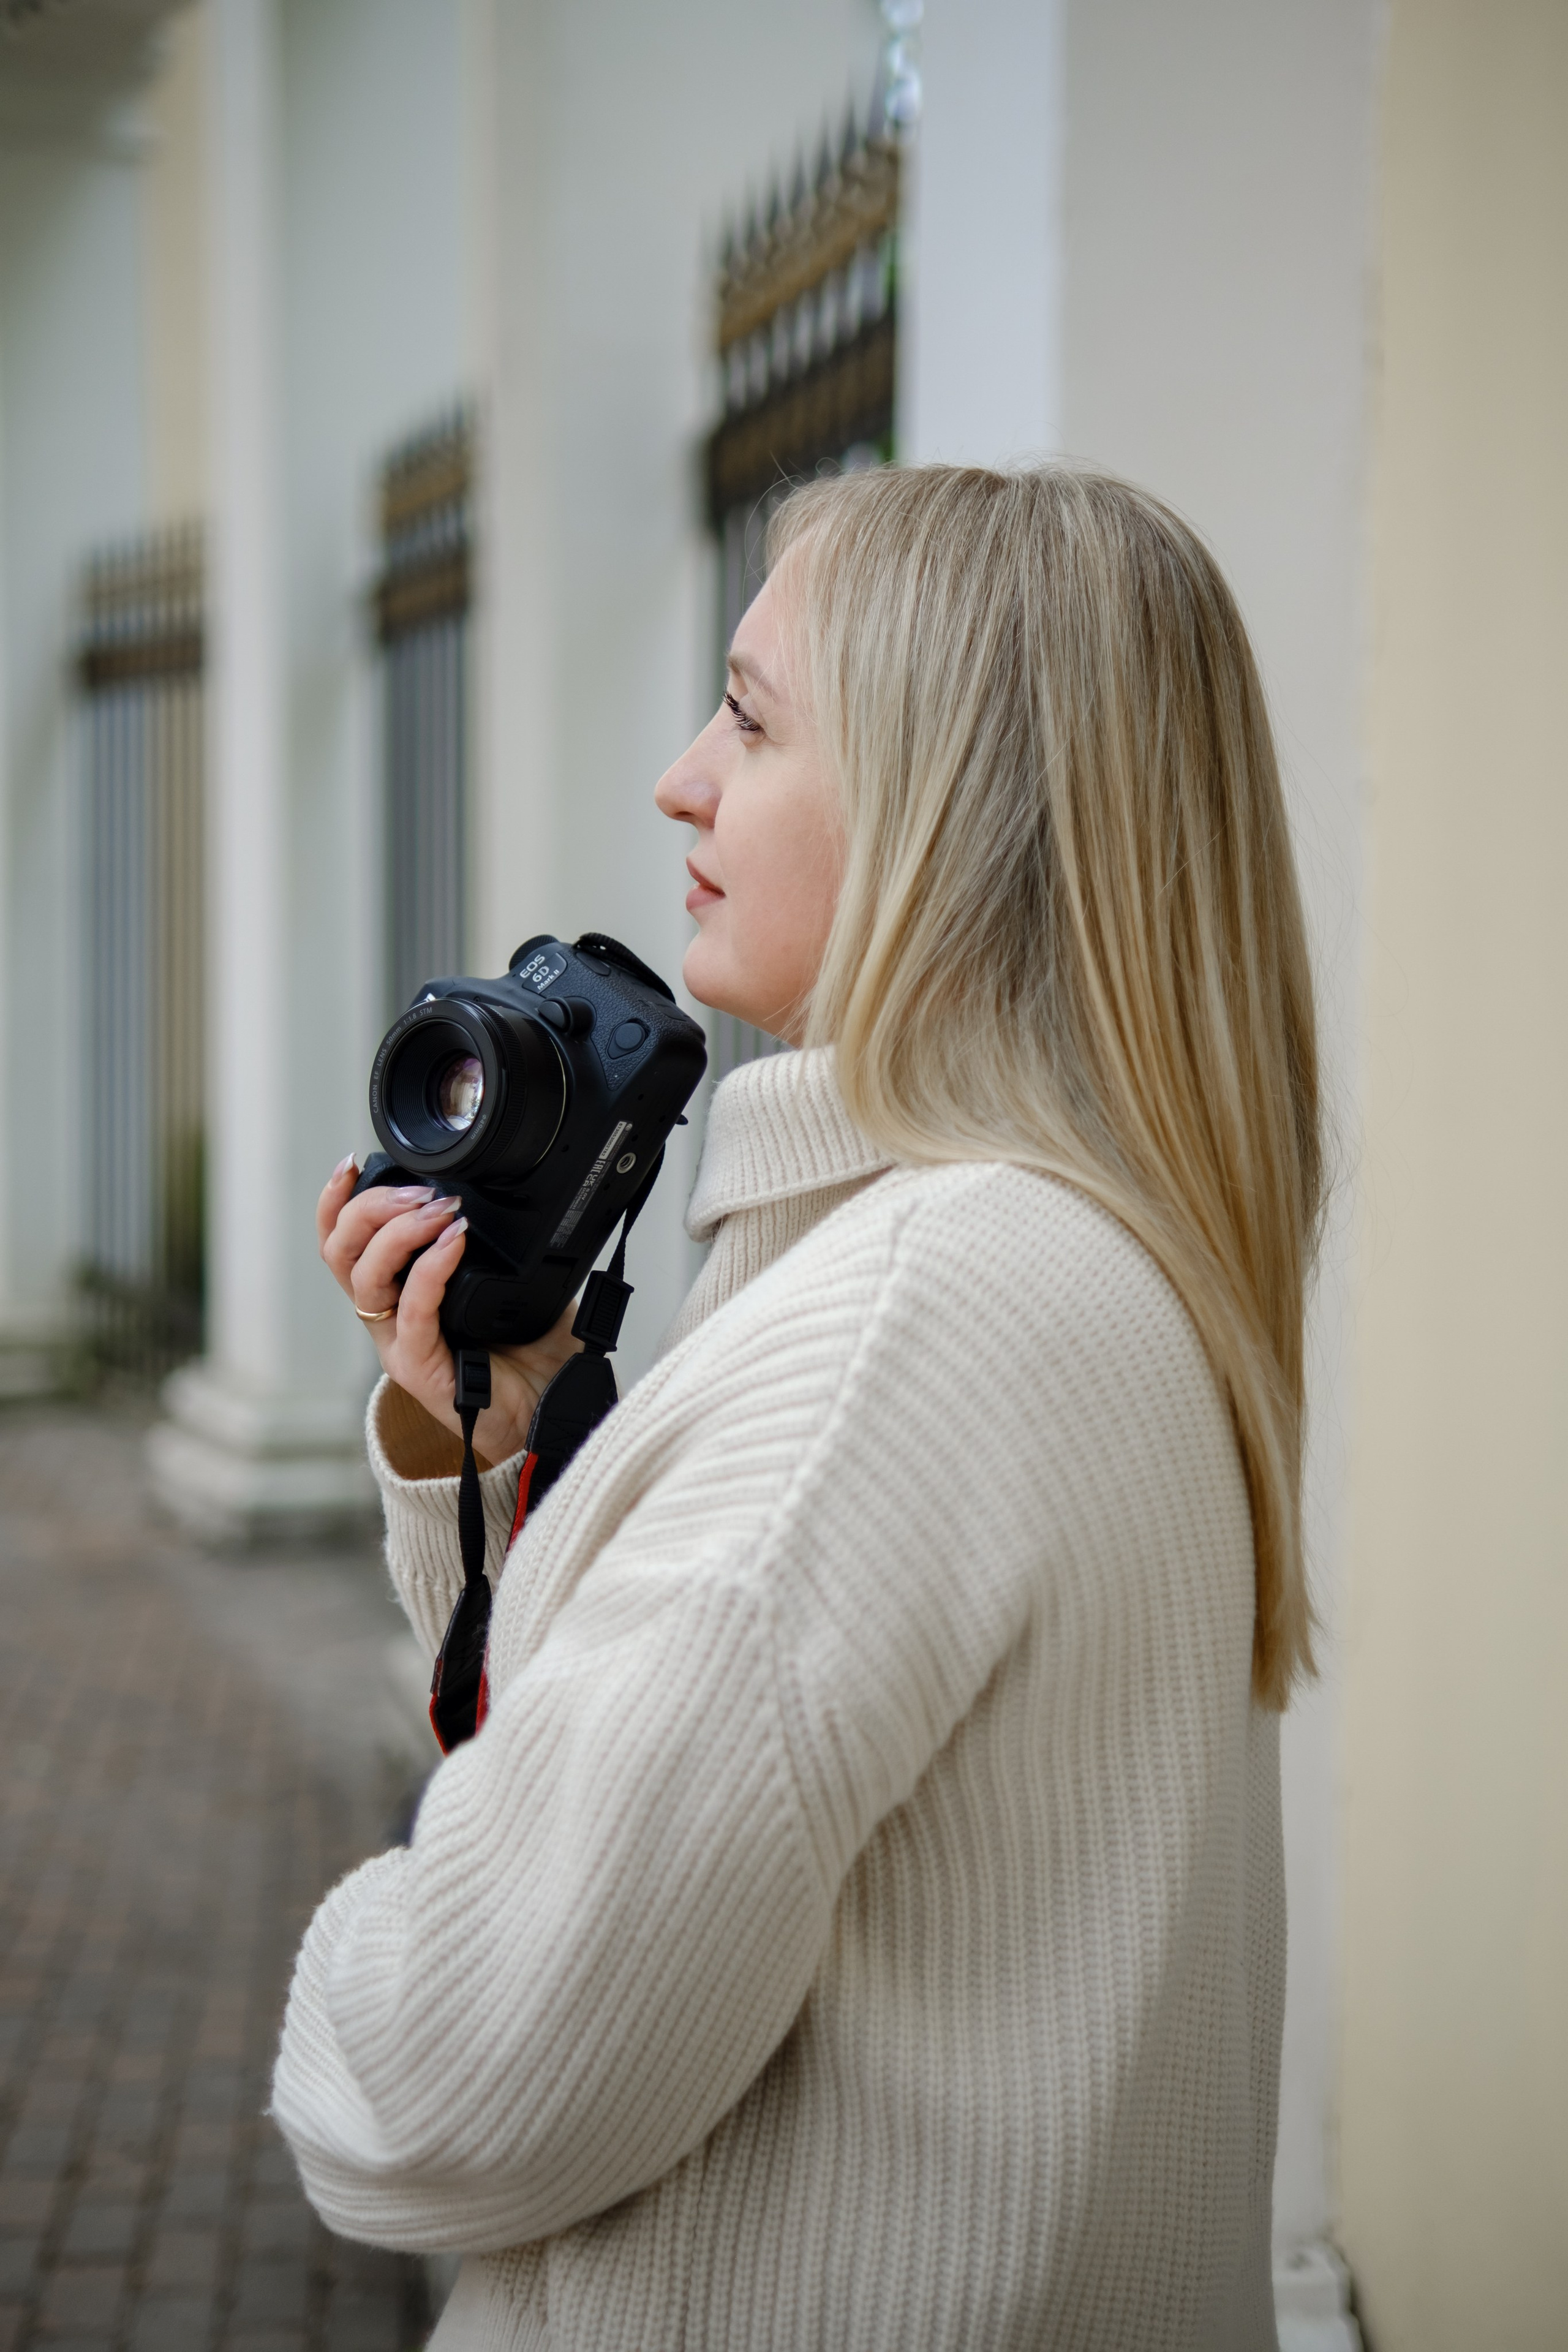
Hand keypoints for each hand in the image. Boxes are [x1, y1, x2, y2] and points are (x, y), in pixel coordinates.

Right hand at [317, 1156, 580, 1464]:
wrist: (550, 1414)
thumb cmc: (533, 1354)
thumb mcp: (515, 1282)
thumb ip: (502, 1243)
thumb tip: (516, 1198)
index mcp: (397, 1293)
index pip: (344, 1243)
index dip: (336, 1202)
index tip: (352, 1164)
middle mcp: (388, 1317)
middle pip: (342, 1252)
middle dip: (371, 1207)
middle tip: (420, 1190)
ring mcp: (399, 1344)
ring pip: (365, 1278)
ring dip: (398, 1233)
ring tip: (439, 1209)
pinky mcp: (419, 1368)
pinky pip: (412, 1310)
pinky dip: (430, 1269)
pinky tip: (454, 1242)